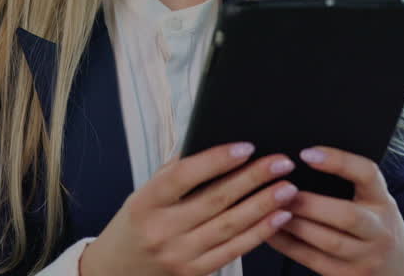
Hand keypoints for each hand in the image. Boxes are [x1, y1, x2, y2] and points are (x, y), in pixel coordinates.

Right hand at [81, 142, 298, 275]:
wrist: (116, 272)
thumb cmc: (136, 224)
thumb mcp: (145, 193)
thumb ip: (176, 170)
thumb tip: (216, 141)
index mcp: (145, 203)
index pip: (183, 176)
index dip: (216, 160)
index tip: (246, 147)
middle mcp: (161, 230)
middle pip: (215, 200)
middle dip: (253, 179)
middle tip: (281, 162)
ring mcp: (178, 255)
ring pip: (229, 226)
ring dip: (263, 205)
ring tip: (288, 187)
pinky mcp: (194, 273)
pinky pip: (233, 251)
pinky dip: (259, 233)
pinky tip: (279, 217)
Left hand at [265, 146, 403, 275]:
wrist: (397, 266)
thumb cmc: (375, 224)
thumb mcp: (373, 199)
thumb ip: (349, 182)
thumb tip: (302, 159)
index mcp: (383, 201)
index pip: (368, 174)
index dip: (338, 161)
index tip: (306, 154)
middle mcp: (379, 230)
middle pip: (347, 215)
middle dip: (309, 203)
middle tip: (280, 190)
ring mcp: (365, 257)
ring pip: (328, 241)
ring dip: (295, 224)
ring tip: (271, 209)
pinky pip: (312, 260)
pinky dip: (287, 245)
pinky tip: (270, 231)